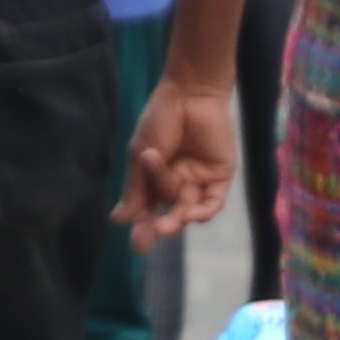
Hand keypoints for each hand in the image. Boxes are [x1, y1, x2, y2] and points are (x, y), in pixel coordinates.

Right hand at [117, 73, 236, 245]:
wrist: (189, 94)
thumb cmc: (160, 120)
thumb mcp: (141, 156)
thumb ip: (136, 188)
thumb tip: (118, 220)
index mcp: (156, 178)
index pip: (148, 208)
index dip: (141, 226)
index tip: (135, 245)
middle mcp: (178, 182)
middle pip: (169, 212)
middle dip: (158, 226)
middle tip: (146, 239)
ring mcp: (200, 180)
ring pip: (188, 208)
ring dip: (176, 219)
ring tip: (164, 224)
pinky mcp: (221, 174)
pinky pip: (213, 201)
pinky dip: (203, 211)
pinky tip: (191, 215)